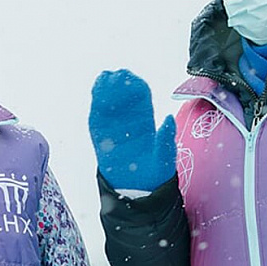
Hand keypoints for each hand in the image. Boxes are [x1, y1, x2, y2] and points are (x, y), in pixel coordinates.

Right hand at [88, 69, 176, 191]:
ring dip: (106, 91)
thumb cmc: (154, 174)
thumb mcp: (165, 156)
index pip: (141, 100)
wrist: (136, 191)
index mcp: (146, 124)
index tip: (132, 79)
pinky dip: (96, 104)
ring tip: (105, 78)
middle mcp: (128, 123)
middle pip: (123, 98)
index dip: (136, 88)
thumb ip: (166, 138)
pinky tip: (96, 92)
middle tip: (117, 75)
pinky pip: (97, 118)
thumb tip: (170, 117)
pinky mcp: (101, 137)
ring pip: (109, 105)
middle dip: (119, 85)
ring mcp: (113, 129)